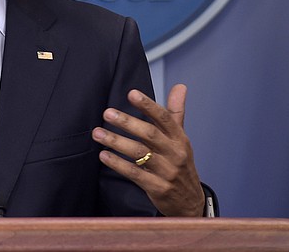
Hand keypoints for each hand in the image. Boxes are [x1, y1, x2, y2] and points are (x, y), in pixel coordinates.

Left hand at [92, 84, 203, 216]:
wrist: (190, 202)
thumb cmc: (180, 164)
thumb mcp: (181, 138)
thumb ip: (176, 112)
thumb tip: (180, 86)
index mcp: (180, 138)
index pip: (164, 118)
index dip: (148, 105)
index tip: (131, 93)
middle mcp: (175, 153)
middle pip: (149, 134)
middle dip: (127, 122)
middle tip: (107, 112)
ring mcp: (167, 171)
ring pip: (139, 153)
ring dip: (116, 141)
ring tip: (98, 133)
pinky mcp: (157, 188)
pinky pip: (135, 174)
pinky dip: (118, 164)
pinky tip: (103, 155)